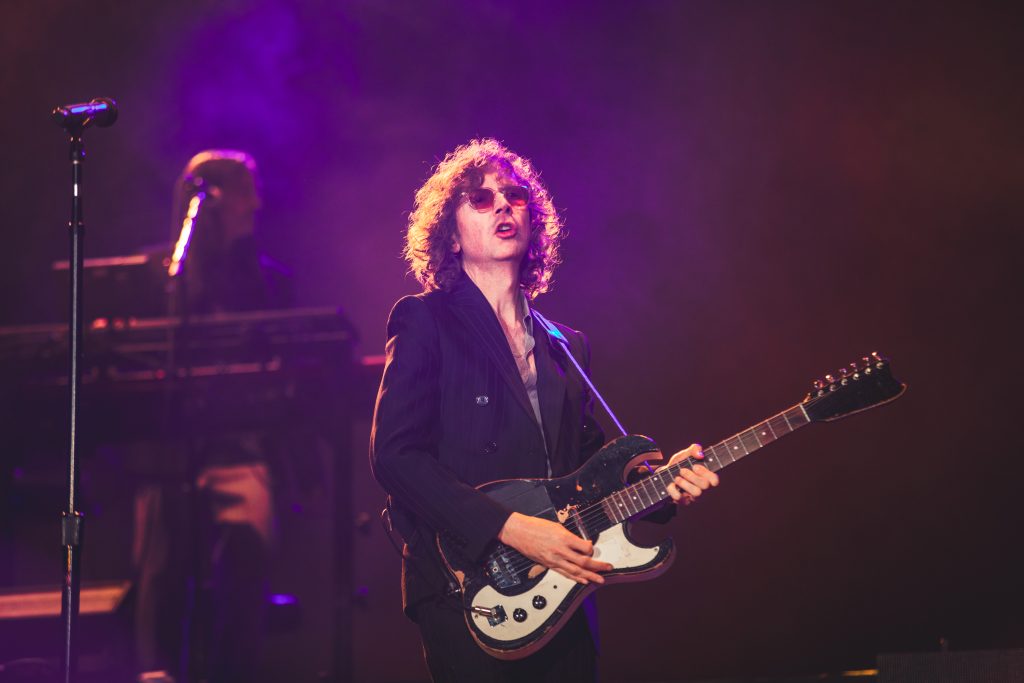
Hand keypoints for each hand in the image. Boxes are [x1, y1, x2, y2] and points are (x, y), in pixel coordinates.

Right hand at [497, 512, 612, 584]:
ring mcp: (554, 559)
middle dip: (598, 566)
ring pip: (576, 571)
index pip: (584, 547)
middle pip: (583, 562)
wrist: (518, 532)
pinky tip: (583, 581)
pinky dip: (575, 578)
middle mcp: (560, 550)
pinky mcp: (549, 565)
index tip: (592, 547)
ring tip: (600, 580)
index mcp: (563, 538)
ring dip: (590, 576)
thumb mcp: (556, 526)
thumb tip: (581, 543)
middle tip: (608, 568)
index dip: (591, 549)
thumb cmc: (535, 526)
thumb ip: (570, 536)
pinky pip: (564, 573)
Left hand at [662, 443, 719, 504]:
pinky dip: (673, 490)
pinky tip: (670, 484)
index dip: (706, 473)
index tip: (695, 466)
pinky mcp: (683, 501)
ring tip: (676, 478)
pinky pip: (681, 499)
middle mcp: (702, 488)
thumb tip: (700, 453)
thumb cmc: (678, 464)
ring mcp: (694, 496)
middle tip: (682, 470)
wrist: (663, 475)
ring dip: (684, 483)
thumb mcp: (685, 454)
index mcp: (706, 477)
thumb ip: (694, 449)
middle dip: (692, 476)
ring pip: (697, 493)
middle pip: (705, 486)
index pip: (715, 480)